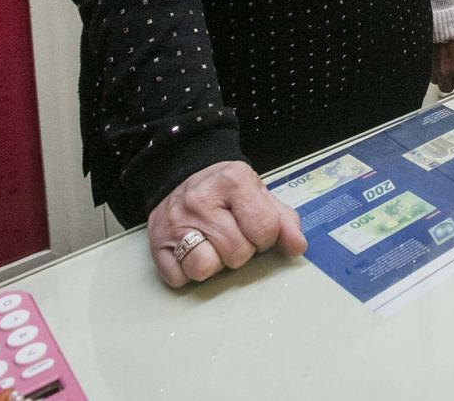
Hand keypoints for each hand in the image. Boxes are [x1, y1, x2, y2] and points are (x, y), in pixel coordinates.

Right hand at [146, 160, 308, 287]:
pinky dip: (187, 272)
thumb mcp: (259, 195)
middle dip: (241, 250)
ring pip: (204, 268)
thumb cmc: (225, 191)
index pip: (265, 229)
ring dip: (214, 264)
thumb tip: (297, 246)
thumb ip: (284, 220)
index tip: (257, 229)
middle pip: (237, 253)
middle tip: (233, 234)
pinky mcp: (156, 243)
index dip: (267, 237)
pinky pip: (178, 278)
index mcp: (234, 181)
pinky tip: (193, 251)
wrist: (183, 175)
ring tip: (213, 245)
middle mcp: (201, 200)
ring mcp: (175, 222)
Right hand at [432, 33, 453, 93]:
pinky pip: (428, 72)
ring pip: (436, 82)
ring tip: (444, 71)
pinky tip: (436, 65)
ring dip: (440, 78)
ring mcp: (434, 67)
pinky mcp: (426, 61)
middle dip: (451, 84)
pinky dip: (432, 71)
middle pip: (447, 89)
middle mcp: (445, 70)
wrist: (445, 21)